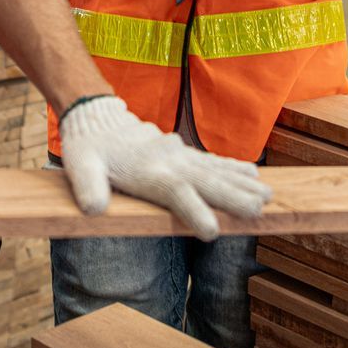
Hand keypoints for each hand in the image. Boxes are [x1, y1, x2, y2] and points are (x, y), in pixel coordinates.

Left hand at [58, 96, 272, 241]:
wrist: (96, 116)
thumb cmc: (88, 147)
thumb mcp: (79, 166)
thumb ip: (87, 187)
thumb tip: (93, 209)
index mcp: (148, 171)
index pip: (176, 193)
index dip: (193, 211)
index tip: (212, 231)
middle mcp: (169, 162)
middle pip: (207, 181)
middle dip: (234, 196)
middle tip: (261, 208)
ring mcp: (178, 155)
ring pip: (216, 170)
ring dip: (242, 182)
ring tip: (268, 195)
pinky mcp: (181, 152)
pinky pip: (212, 161)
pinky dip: (234, 167)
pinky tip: (254, 174)